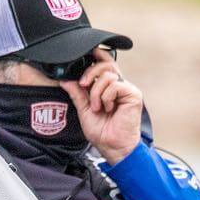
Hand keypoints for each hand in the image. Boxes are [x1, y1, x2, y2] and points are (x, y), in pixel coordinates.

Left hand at [60, 48, 141, 165]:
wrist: (112, 146)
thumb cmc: (102, 131)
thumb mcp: (84, 110)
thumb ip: (77, 93)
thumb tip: (65, 80)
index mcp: (107, 88)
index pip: (103, 65)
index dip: (96, 56)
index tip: (85, 53)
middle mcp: (118, 86)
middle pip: (105, 64)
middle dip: (90, 72)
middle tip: (83, 85)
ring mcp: (126, 89)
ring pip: (108, 75)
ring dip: (96, 92)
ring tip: (97, 107)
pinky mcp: (133, 94)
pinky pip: (115, 85)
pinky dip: (106, 97)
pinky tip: (109, 108)